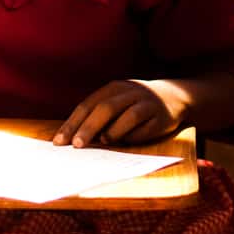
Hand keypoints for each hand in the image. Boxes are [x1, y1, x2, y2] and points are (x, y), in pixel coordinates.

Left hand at [54, 79, 186, 147]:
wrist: (174, 96)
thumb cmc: (136, 105)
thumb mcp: (117, 103)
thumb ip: (98, 117)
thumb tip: (73, 140)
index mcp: (113, 88)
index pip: (87, 105)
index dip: (72, 123)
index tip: (59, 141)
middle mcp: (129, 91)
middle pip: (105, 108)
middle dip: (88, 127)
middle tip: (76, 145)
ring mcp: (146, 101)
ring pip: (126, 114)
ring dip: (112, 130)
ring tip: (102, 142)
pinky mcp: (160, 115)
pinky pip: (144, 125)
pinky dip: (131, 134)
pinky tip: (123, 142)